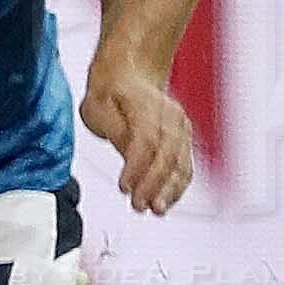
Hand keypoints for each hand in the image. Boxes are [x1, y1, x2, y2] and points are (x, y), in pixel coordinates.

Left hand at [81, 62, 194, 213]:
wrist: (130, 75)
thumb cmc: (112, 92)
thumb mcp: (98, 107)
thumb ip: (115, 132)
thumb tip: (128, 156)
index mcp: (146, 105)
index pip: (146, 140)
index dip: (136, 167)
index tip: (125, 186)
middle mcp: (170, 117)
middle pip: (167, 155)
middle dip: (154, 184)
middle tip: (140, 205)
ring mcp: (181, 129)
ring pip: (181, 163)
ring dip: (169, 190)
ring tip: (156, 209)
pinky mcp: (184, 141)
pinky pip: (185, 166)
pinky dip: (176, 186)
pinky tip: (166, 201)